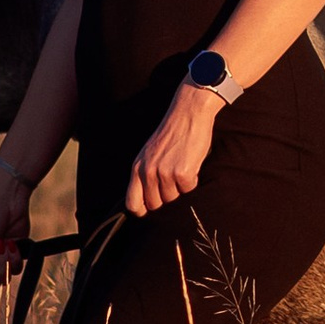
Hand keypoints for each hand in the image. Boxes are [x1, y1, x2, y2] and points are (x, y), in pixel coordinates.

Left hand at [127, 84, 221, 217]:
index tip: (151, 208)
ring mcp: (164, 174)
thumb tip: (149, 199)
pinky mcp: (182, 173)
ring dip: (180, 188)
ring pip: (173, 198)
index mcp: (137, 168)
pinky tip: (192, 164)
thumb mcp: (150, 153)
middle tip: (174, 181)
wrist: (188, 113)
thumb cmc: (172, 133)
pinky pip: (188, 190)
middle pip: (155, 204)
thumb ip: (146, 173)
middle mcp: (148, 172)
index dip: (142, 210)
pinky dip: (193, 181)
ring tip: (183, 167)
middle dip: (166, 197)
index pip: (132, 203)